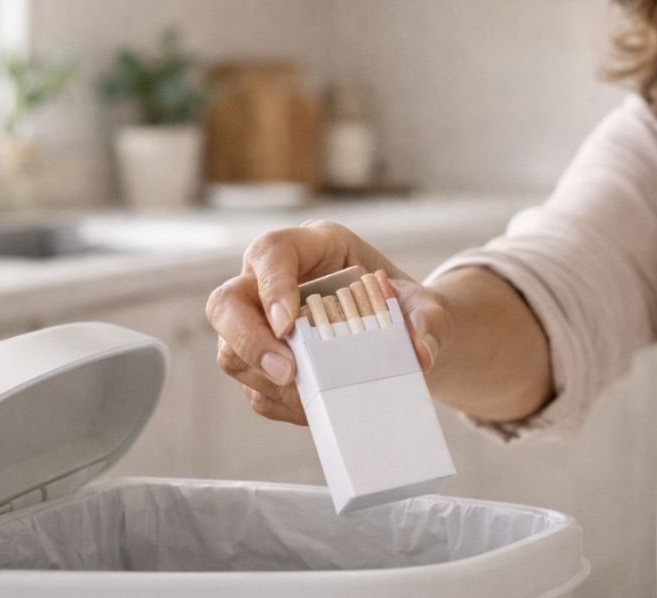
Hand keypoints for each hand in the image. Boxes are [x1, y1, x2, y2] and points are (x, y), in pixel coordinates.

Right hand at [206, 220, 454, 424]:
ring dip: (265, 380)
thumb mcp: (426, 306)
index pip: (271, 252)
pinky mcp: (263, 363)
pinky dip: (281, 404)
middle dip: (249, 340)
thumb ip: (429, 320)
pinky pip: (253, 388)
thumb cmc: (405, 308)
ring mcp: (261, 323)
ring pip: (230, 351)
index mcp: (311, 248)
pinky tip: (315, 408)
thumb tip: (421, 353)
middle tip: (289, 373)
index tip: (289, 325)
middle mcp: (272, 281)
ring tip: (311, 398)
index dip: (271, 286)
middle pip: (226, 302)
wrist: (404, 338)